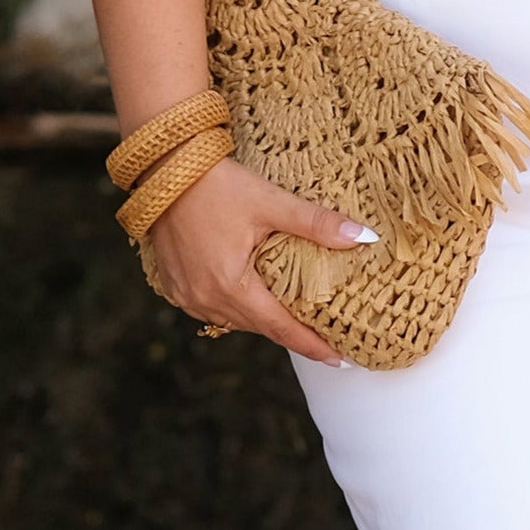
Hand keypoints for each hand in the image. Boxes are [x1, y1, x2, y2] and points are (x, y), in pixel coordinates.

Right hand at [143, 149, 374, 361]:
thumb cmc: (216, 185)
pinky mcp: (174, 286)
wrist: (165, 169)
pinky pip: (212, 309)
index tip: (341, 360)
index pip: (281, 328)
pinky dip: (236, 308)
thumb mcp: (271, 202)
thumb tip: (365, 237)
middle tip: (325, 340)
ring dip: (263, 321)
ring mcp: (186, 296)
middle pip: (259, 327)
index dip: (313, 346)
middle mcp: (205, 298)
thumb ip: (317, 223)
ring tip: (293, 321)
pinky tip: (251, 300)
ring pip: (235, 321)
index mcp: (231, 285)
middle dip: (292, 335)